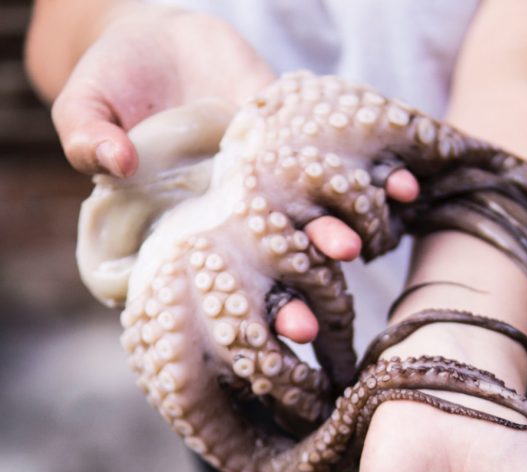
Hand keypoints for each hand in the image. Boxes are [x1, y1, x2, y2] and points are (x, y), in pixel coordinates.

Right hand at [45, 2, 418, 337]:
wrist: (164, 45)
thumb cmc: (113, 81)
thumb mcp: (87, 103)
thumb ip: (89, 135)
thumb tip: (114, 161)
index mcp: (174, 237)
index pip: (199, 294)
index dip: (223, 320)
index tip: (235, 338)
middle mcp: (232, 231)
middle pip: (261, 281)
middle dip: (286, 303)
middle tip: (307, 326)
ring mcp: (273, 198)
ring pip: (310, 234)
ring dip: (336, 242)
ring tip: (361, 244)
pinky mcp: (306, 158)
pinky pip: (345, 177)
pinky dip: (378, 182)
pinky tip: (405, 186)